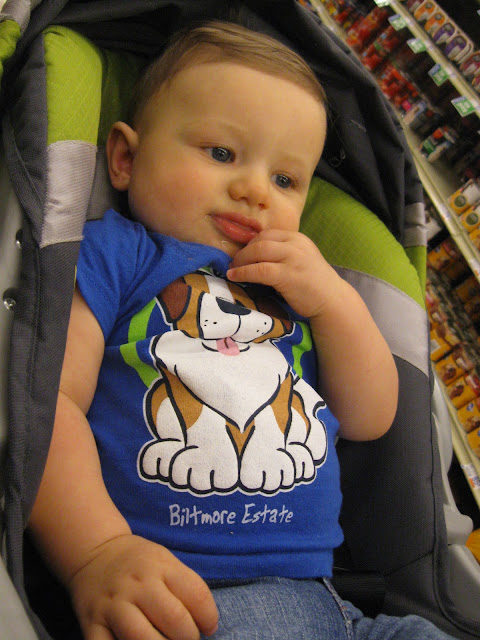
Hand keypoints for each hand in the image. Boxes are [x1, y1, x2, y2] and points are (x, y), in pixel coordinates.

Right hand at [69, 534, 217, 639]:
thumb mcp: (165, 561)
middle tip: (187, 639)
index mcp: (160, 566)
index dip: (209, 617)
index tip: (208, 627)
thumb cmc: (139, 562)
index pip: (196, 594)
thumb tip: (205, 624)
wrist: (95, 552)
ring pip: (142, 639)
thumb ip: (184, 586)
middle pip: (174, 619)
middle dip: (189, 637)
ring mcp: (113, 606)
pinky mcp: (92, 624)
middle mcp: (137, 585)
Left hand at [227, 229, 342, 319]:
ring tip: (232, 269)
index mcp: (298, 238)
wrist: (333, 301)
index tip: (241, 253)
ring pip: (258, 252)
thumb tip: (254, 256)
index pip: (268, 234)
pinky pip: (259, 270)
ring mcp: (293, 259)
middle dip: (243, 251)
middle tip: (233, 262)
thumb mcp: (300, 260)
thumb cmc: (314, 284)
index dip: (250, 242)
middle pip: (260, 241)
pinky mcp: (288, 275)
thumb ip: (283, 254)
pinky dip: (243, 272)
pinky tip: (235, 276)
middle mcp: (295, 245)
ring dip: (241, 261)